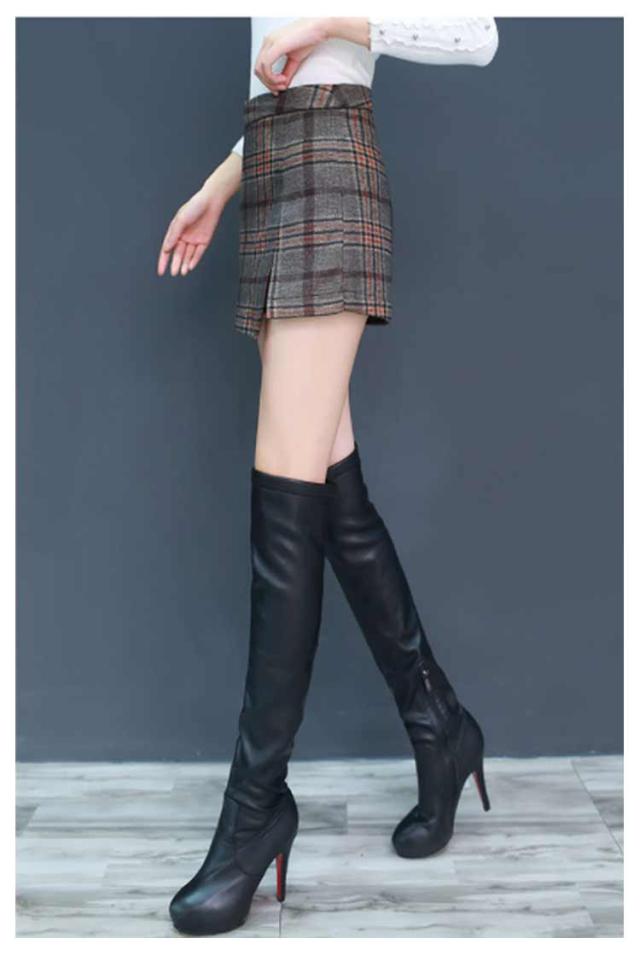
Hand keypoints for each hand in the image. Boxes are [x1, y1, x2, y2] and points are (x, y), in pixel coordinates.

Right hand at [157, 153, 241, 276]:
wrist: (211, 202)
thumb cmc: (194, 207)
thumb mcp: (180, 220)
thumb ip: (173, 235)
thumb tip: (166, 249)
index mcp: (175, 232)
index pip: (167, 249)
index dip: (163, 261)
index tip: (161, 271)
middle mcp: (184, 237)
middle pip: (177, 254)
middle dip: (175, 264)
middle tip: (173, 273)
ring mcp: (194, 240)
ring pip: (187, 256)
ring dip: (184, 264)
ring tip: (182, 272)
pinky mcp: (204, 241)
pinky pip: (198, 253)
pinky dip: (194, 260)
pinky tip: (190, 267)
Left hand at [253, 18, 331, 91]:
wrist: (318, 28)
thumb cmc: (308, 38)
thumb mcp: (294, 59)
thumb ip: (287, 72)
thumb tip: (283, 85)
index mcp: (270, 43)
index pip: (260, 66)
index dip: (266, 81)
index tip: (277, 88)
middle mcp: (268, 41)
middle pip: (257, 69)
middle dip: (268, 83)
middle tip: (280, 88)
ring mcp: (270, 42)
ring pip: (260, 69)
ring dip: (271, 82)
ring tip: (283, 83)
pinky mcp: (276, 45)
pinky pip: (266, 66)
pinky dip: (272, 77)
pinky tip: (283, 79)